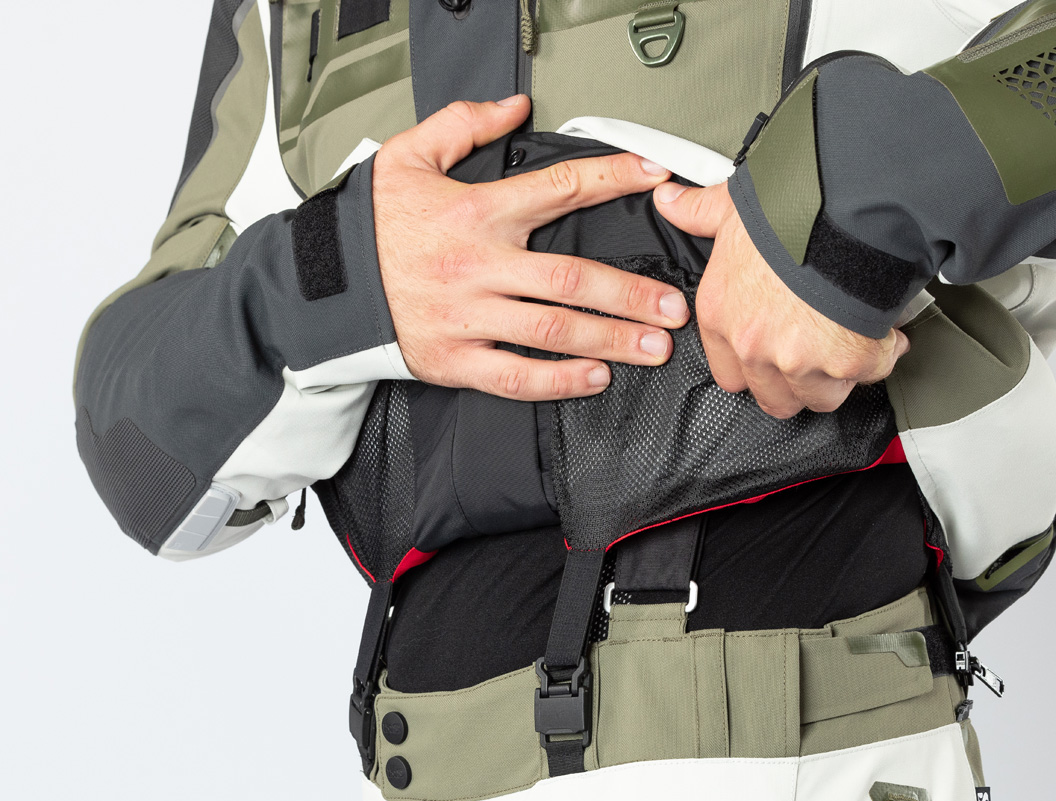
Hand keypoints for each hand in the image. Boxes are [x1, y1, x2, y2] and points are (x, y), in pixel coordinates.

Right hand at [372, 95, 689, 399]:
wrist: (326, 287)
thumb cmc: (373, 228)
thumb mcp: (409, 157)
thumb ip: (464, 126)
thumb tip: (514, 107)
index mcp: (477, 213)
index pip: (558, 189)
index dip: (612, 179)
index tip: (656, 179)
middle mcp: (480, 266)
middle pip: (571, 277)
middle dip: (631, 293)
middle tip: (673, 306)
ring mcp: (469, 317)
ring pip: (553, 329)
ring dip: (610, 340)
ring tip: (652, 347)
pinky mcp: (456, 360)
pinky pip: (515, 376)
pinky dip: (558, 381)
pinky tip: (594, 379)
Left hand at [654, 181, 907, 417]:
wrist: (843, 206)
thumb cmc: (788, 209)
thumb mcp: (733, 206)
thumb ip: (700, 212)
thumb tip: (670, 202)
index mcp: (721, 316)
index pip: (730, 375)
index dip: (757, 367)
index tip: (775, 352)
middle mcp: (754, 346)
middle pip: (775, 398)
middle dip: (798, 382)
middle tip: (817, 354)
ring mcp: (798, 360)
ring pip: (821, 396)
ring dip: (838, 376)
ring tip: (851, 342)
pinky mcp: (845, 362)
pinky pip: (868, 374)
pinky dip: (880, 356)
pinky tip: (884, 334)